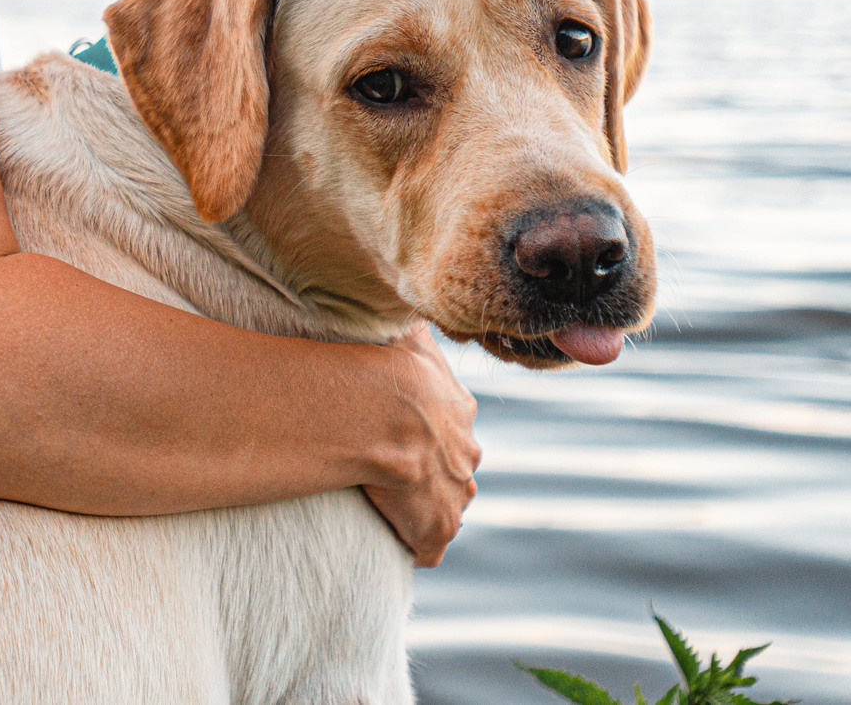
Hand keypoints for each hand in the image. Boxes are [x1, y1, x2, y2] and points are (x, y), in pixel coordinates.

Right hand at [361, 324, 480, 567]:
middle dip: (434, 472)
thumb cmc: (389, 367)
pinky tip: (395, 538)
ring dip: (425, 508)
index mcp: (459, 412)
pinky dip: (414, 543)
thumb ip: (416, 324)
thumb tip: (415, 305)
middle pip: (455, 468)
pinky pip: (428, 544)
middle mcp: (466, 455)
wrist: (384, 413)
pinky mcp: (437, 528)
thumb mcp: (408, 335)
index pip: (453, 425)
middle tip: (397, 471)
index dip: (430, 430)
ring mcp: (454, 495)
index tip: (406, 432)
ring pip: (446, 505)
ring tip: (393, 506)